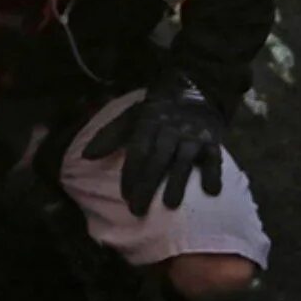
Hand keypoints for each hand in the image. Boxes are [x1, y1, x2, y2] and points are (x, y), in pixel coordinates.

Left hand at [79, 68, 225, 216]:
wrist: (194, 89)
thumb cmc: (157, 111)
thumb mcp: (132, 117)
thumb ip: (110, 136)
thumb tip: (85, 156)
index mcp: (148, 123)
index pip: (137, 151)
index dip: (130, 174)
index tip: (125, 197)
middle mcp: (170, 130)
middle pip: (157, 159)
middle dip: (147, 185)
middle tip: (138, 211)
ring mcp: (192, 136)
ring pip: (184, 160)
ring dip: (177, 182)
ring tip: (169, 205)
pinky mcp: (213, 141)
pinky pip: (214, 158)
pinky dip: (214, 173)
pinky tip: (212, 192)